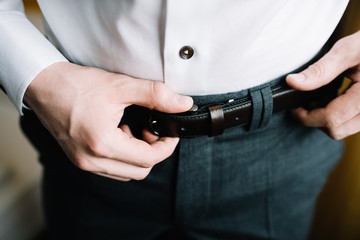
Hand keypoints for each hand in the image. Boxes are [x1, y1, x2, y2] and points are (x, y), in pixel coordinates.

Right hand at [24, 62, 192, 180]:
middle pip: (139, 171)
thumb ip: (156, 95)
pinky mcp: (79, 160)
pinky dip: (123, 157)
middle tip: (152, 129)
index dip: (167, 147)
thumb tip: (183, 104)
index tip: (170, 132)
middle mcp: (91, 160)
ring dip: (138, 156)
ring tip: (134, 131)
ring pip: (126, 173)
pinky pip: (111, 169)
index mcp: (103, 144)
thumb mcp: (121, 86)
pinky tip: (120, 135)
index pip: (148, 159)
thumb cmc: (77, 85)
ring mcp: (83, 163)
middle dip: (154, 152)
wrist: (44, 85)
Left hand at [286, 30, 359, 139]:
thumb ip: (321, 69)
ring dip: (326, 117)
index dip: (307, 116)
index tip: (294, 108)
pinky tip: (333, 96)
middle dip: (315, 119)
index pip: (332, 119)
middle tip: (303, 103)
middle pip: (337, 130)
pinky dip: (338, 114)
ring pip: (344, 128)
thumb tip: (293, 82)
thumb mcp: (348, 50)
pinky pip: (352, 122)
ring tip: (320, 96)